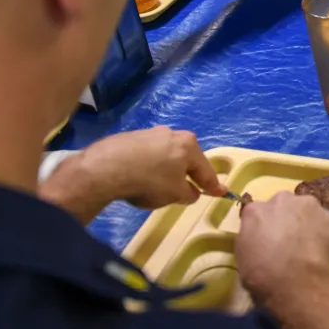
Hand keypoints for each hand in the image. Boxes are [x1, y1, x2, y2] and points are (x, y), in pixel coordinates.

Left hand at [81, 127, 225, 206]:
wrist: (107, 168)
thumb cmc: (150, 181)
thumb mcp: (175, 194)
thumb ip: (188, 194)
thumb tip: (191, 192)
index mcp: (188, 145)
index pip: (205, 169)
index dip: (213, 184)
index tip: (221, 192)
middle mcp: (172, 134)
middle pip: (185, 157)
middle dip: (188, 172)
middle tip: (190, 187)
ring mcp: (149, 134)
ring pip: (165, 154)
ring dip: (167, 168)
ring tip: (160, 184)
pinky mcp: (129, 137)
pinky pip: (146, 155)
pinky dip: (148, 165)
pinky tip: (140, 177)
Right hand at [236, 192, 328, 308]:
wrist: (297, 283)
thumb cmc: (263, 275)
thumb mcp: (243, 257)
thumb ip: (251, 238)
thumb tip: (260, 238)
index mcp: (256, 210)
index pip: (258, 213)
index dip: (263, 227)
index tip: (266, 241)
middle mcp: (282, 199)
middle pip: (284, 205)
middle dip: (286, 219)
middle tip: (288, 242)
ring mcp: (310, 205)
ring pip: (308, 211)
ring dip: (307, 223)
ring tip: (308, 247)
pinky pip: (326, 224)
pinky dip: (325, 234)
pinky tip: (321, 252)